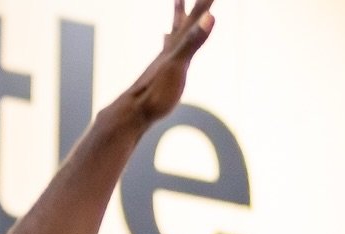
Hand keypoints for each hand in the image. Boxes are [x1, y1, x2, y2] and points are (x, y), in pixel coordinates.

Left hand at [128, 1, 214, 123]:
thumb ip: (193, 41)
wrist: (133, 113)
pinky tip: (165, 38)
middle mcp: (169, 49)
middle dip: (191, 2)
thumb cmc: (156, 92)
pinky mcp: (160, 72)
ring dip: (178, 15)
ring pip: (173, 29)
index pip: (194, 19)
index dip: (204, 4)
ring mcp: (164, 60)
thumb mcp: (178, 65)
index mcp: (176, 46)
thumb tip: (210, 17)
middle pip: (183, 19)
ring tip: (178, 1)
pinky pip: (166, 48)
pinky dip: (168, 39)